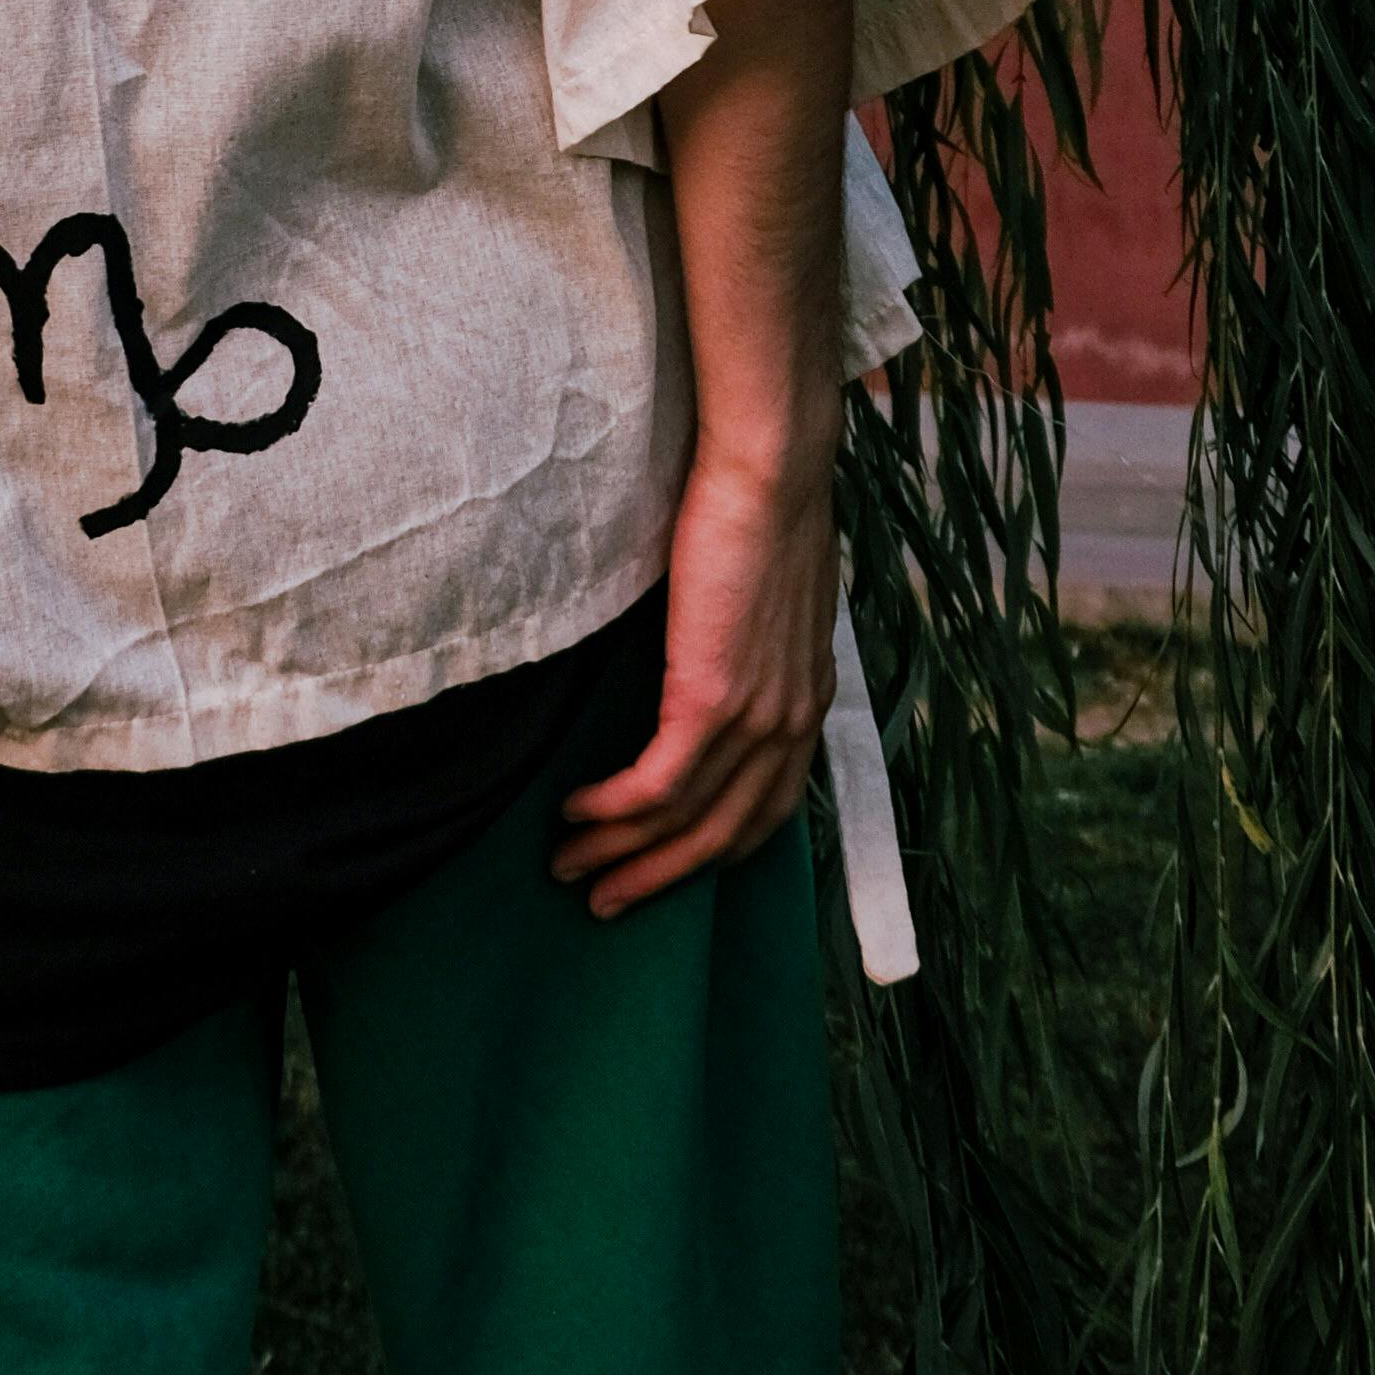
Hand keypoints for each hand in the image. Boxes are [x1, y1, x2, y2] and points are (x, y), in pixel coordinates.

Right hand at [553, 439, 838, 917]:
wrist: (771, 471)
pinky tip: (575, 815)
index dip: (712, 852)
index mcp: (806, 704)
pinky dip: (611, 810)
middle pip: (721, 836)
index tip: (665, 870)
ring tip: (567, 870)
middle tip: (603, 904)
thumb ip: (750, 651)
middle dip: (657, 878)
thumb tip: (709, 666)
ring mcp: (754, 718)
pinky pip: (655, 785)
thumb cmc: (761, 512)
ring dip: (619, 855)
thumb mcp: (771, 600)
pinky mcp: (711, 701)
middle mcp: (790, 725)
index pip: (767, 810)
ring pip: (682, 820)